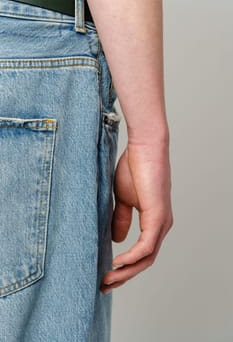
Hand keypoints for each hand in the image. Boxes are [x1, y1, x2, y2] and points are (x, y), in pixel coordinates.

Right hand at [100, 139, 172, 293]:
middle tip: (105, 286)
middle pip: (145, 261)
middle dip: (125, 276)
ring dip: (127, 272)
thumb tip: (117, 240)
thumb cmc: (134, 168)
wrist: (143, 148)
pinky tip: (117, 262)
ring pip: (147, 258)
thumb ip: (121, 219)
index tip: (106, 274)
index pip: (142, 253)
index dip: (126, 267)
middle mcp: (161, 226)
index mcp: (154, 222)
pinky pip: (146, 246)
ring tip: (108, 279)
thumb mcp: (123, 200)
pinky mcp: (157, 216)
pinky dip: (132, 258)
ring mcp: (161, 222)